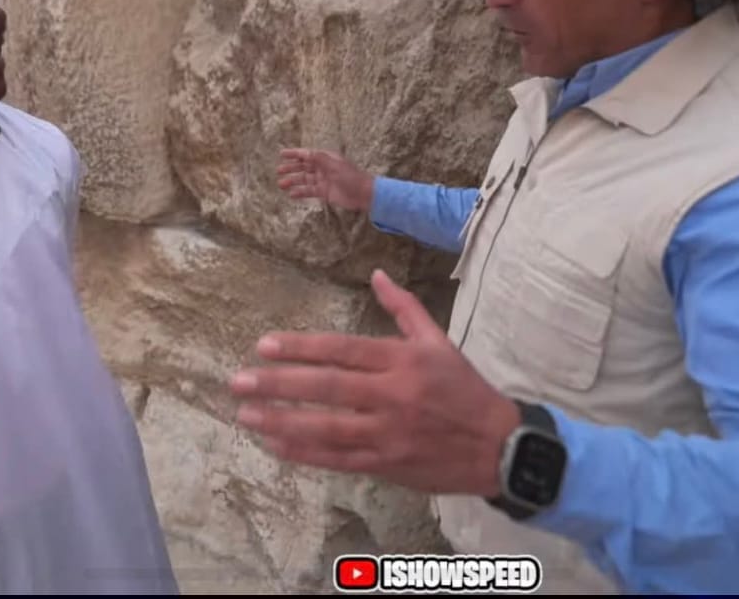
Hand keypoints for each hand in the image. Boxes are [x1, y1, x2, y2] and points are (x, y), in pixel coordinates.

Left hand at [230, 269, 520, 497]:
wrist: (499, 446)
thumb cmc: (465, 390)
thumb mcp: (439, 342)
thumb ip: (404, 308)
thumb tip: (377, 274)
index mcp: (403, 361)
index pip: (343, 350)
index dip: (301, 347)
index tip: (264, 345)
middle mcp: (392, 395)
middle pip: (327, 388)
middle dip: (278, 384)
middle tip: (239, 382)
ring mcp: (387, 434)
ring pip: (326, 427)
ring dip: (281, 421)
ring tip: (246, 414)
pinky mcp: (386, 464)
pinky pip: (338, 459)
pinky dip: (305, 453)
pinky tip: (276, 445)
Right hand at [275, 148, 374, 212]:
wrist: (363, 194)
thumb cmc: (351, 177)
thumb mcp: (335, 166)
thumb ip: (319, 159)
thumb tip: (305, 152)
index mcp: (326, 159)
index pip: (306, 155)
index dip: (294, 154)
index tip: (281, 154)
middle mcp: (322, 168)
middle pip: (303, 167)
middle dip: (291, 168)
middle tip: (278, 171)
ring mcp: (323, 180)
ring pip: (304, 180)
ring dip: (293, 181)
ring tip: (281, 184)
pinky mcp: (324, 192)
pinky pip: (309, 191)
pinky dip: (300, 192)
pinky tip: (291, 195)